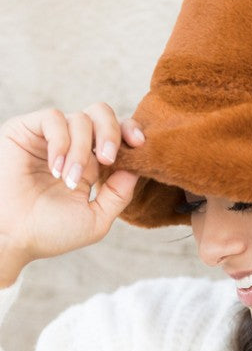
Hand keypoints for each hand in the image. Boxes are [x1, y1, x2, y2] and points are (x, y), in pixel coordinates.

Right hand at [0, 102, 144, 262]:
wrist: (13, 237)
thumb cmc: (50, 232)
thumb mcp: (96, 219)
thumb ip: (118, 194)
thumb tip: (136, 167)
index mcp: (93, 164)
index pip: (117, 134)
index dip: (130, 132)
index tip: (140, 144)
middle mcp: (74, 146)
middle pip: (102, 113)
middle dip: (112, 131)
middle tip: (108, 158)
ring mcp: (51, 137)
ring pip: (80, 118)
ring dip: (81, 150)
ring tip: (69, 181)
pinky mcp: (27, 130)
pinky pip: (53, 118)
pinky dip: (60, 142)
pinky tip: (56, 168)